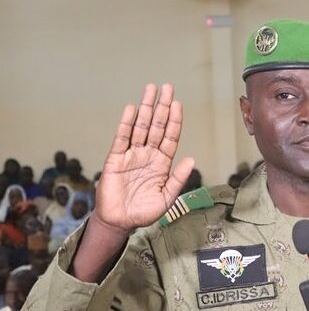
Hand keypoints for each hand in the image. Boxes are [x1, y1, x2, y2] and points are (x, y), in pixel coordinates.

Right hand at [95, 83, 194, 231]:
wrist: (120, 222)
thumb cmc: (144, 212)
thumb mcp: (167, 198)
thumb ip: (178, 179)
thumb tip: (192, 159)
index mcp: (162, 163)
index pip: (170, 137)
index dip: (174, 120)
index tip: (178, 104)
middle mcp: (148, 155)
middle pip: (157, 126)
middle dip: (162, 107)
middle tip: (167, 88)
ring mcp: (132, 155)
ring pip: (141, 127)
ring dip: (146, 108)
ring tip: (151, 90)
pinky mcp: (115, 159)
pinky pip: (122, 138)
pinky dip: (126, 123)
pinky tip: (132, 109)